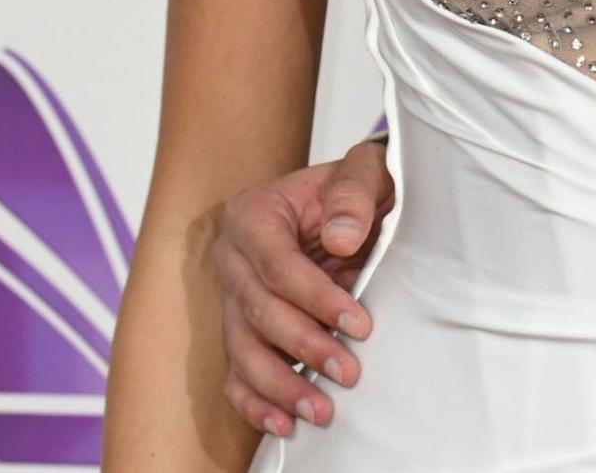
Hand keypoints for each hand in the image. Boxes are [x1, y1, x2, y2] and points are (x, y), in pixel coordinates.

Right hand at [211, 136, 393, 436]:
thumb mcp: (365, 171)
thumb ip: (353, 193)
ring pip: (242, 349)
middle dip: (304, 347)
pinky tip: (283, 425)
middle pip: (258, 312)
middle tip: (348, 373)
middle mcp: (232, 258)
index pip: (278, 265)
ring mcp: (230, 297)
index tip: (359, 324)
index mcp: (254, 215)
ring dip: (280, 385)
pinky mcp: (239, 328)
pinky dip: (255, 402)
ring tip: (321, 410)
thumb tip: (341, 240)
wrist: (347, 202)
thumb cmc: (354, 188)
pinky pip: (236, 372)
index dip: (316, 298)